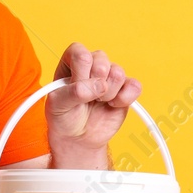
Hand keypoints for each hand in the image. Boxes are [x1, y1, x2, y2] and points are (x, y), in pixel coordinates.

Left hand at [46, 43, 141, 168]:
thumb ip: (74, 92)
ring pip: (118, 73)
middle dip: (94, 86)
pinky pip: (134, 86)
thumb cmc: (64, 116)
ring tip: (97, 102)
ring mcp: (110, 75)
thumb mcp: (58, 105)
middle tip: (86, 98)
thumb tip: (100, 85)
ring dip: (107, 94)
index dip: (80, 73)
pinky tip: (112, 105)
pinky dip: (124, 99)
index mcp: (72, 60)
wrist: (78, 137)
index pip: (81, 54)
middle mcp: (93, 63)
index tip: (76, 88)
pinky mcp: (126, 88)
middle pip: (101, 62)